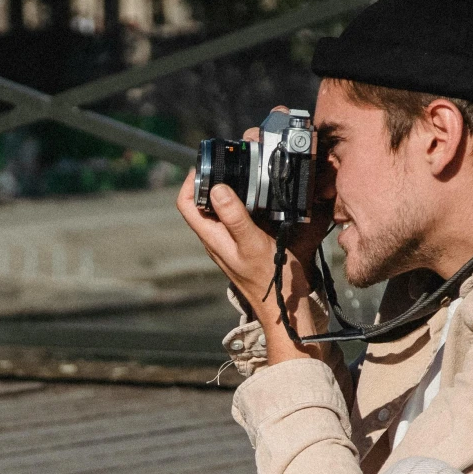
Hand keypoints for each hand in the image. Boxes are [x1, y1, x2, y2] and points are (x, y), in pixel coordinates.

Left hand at [175, 157, 334, 357]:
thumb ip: (235, 218)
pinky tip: (264, 197)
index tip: (207, 163)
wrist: (286, 311)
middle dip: (212, 179)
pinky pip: (240, 218)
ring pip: (223, 209)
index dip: (190, 180)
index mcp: (213, 238)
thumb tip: (216, 189)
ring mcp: (232, 242)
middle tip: (231, 162)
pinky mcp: (247, 245)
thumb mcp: (253, 245)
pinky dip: (247, 203)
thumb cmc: (271, 282)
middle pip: (203, 202)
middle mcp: (218, 239)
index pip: (186, 204)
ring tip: (248, 173)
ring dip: (232, 189)